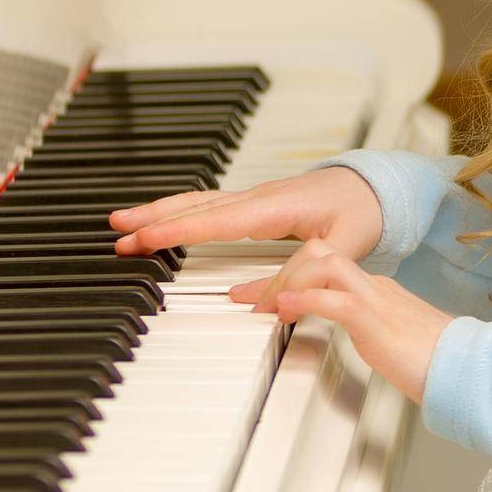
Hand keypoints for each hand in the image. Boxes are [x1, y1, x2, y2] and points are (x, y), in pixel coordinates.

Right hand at [110, 165, 385, 262]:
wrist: (374, 187)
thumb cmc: (362, 211)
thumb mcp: (341, 251)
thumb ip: (301, 276)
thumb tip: (260, 304)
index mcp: (278, 206)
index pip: (219, 219)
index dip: (180, 230)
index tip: (146, 237)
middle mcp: (260, 197)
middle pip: (198, 207)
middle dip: (155, 218)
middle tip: (117, 230)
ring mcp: (254, 198)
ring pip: (198, 203)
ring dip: (160, 212)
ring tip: (123, 222)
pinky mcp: (254, 206)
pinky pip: (209, 207)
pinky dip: (180, 212)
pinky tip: (161, 220)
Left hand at [236, 239, 452, 404]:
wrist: (468, 369)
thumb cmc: (436, 363)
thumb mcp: (391, 342)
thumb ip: (369, 331)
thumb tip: (351, 336)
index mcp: (376, 290)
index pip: (325, 264)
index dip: (288, 275)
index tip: (260, 294)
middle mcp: (373, 287)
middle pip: (319, 250)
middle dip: (280, 270)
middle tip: (251, 297)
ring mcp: (376, 301)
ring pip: (323, 263)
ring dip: (286, 280)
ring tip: (265, 304)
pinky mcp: (377, 322)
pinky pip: (336, 300)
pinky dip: (305, 300)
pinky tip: (285, 309)